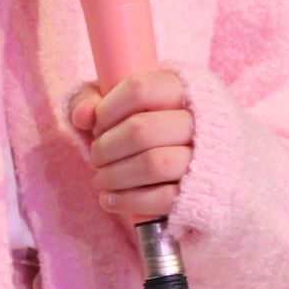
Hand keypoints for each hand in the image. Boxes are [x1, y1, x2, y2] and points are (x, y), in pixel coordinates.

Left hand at [68, 69, 193, 224]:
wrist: (200, 170)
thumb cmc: (150, 129)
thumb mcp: (121, 105)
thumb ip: (92, 100)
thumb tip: (82, 116)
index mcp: (182, 88)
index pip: (139, 88)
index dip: (108, 109)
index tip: (98, 124)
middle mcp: (200, 120)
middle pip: (141, 129)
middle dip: (106, 147)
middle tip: (96, 157)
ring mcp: (206, 158)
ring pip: (153, 164)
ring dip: (114, 175)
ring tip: (101, 179)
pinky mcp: (202, 192)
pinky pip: (163, 198)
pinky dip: (128, 200)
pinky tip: (111, 199)